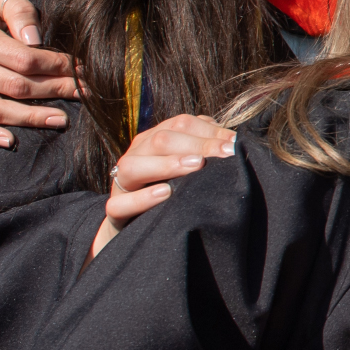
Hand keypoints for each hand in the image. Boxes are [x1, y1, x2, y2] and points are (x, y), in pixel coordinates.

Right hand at [0, 0, 78, 145]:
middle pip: (14, 87)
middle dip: (53, 91)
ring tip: (61, 119)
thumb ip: (21, 11)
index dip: (56, 67)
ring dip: (31, 119)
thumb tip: (36, 39)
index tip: (79, 70)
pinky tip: (12, 141)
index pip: (24, 60)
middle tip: (81, 94)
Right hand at [90, 115, 236, 256]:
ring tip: (196, 166)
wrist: (134, 224)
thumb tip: (233, 141)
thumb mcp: (187, 167)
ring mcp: (121, 182)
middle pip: (160, 140)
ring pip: (134, 166)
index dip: (208, 131)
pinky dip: (143, 198)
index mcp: (153, 139)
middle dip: (196, 145)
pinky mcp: (115, 208)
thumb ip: (205, 150)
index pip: (180, 124)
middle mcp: (135, 155)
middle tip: (224, 154)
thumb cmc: (169, 189)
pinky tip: (166, 193)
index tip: (234, 144)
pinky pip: (120, 203)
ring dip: (167, 164)